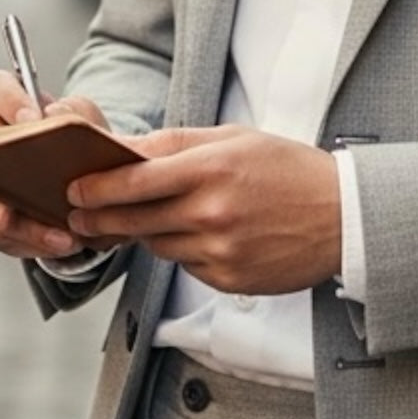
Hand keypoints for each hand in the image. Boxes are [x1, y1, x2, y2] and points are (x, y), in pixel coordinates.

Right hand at [0, 68, 108, 260]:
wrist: (89, 184)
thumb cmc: (82, 146)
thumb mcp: (91, 123)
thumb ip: (78, 114)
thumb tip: (57, 114)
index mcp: (10, 107)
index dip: (7, 100)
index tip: (32, 120)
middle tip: (30, 189)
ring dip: (22, 221)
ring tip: (60, 233)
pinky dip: (29, 240)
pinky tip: (59, 242)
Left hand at [66, 126, 341, 294]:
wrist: (343, 216)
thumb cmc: (289, 169)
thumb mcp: (235, 138)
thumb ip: (176, 144)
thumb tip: (124, 151)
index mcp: (213, 169)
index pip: (135, 181)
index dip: (97, 188)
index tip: (74, 189)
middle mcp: (213, 213)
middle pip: (134, 221)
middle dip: (101, 218)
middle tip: (81, 215)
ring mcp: (220, 251)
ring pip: (157, 245)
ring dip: (147, 233)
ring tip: (156, 217)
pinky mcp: (229, 280)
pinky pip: (186, 266)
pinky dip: (185, 251)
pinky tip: (205, 235)